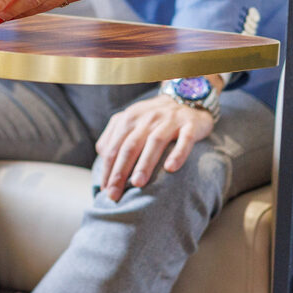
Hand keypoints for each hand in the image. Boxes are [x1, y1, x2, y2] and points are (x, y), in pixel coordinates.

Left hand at [94, 93, 217, 201]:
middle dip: (120, 171)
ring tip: (137, 184)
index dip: (108, 169)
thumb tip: (103, 157)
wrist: (186, 98)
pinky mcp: (189, 125)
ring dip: (144, 163)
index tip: (105, 190)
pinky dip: (177, 153)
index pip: (114, 146)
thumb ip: (115, 135)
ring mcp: (169, 120)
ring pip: (154, 142)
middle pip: (130, 145)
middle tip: (115, 194)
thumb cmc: (154, 117)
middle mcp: (147, 118)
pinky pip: (184, 140)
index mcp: (129, 119)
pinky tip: (170, 168)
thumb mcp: (131, 121)